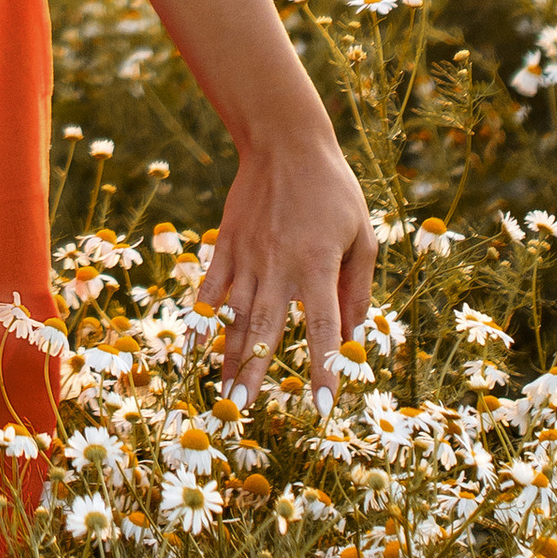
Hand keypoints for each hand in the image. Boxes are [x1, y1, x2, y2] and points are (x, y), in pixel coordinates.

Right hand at [193, 132, 375, 407]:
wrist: (285, 143)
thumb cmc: (333, 191)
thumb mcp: (362, 235)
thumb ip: (358, 287)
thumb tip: (355, 336)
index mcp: (318, 265)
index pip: (323, 327)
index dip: (323, 367)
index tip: (321, 405)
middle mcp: (280, 265)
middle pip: (266, 329)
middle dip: (256, 374)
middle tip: (242, 414)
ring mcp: (247, 256)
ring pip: (235, 316)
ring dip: (228, 358)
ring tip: (222, 397)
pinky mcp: (226, 245)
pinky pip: (211, 290)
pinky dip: (202, 320)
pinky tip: (194, 348)